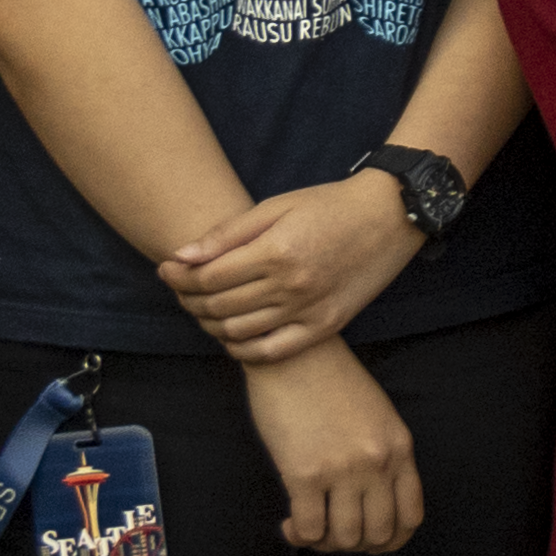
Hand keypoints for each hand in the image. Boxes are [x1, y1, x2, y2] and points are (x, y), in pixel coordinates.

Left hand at [163, 171, 425, 363]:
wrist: (389, 216)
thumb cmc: (329, 205)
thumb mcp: (277, 205)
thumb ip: (228, 233)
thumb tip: (181, 256)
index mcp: (276, 251)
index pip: (209, 278)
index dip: (179, 277)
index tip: (166, 269)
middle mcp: (291, 286)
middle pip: (219, 307)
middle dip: (190, 299)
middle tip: (180, 289)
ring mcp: (309, 311)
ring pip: (239, 332)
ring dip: (211, 324)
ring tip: (203, 308)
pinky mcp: (325, 326)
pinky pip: (272, 351)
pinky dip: (243, 349)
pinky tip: (232, 336)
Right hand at [248, 344, 424, 555]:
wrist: (293, 354)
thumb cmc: (331, 382)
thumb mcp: (377, 416)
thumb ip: (382, 456)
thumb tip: (371, 505)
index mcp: (400, 447)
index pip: (411, 517)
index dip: (390, 540)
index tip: (367, 537)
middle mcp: (377, 462)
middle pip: (378, 535)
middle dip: (354, 545)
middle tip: (333, 532)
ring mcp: (343, 469)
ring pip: (344, 539)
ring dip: (325, 543)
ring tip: (310, 528)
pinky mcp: (305, 473)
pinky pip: (310, 530)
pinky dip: (300, 536)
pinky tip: (291, 523)